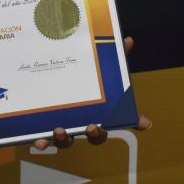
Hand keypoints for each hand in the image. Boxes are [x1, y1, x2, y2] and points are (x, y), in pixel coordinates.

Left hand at [31, 36, 152, 150]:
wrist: (42, 76)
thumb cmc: (75, 78)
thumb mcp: (92, 66)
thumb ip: (109, 57)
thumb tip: (126, 40)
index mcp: (96, 110)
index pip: (118, 117)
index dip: (133, 122)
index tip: (144, 123)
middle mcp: (81, 122)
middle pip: (94, 136)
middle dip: (95, 135)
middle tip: (92, 127)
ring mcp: (62, 127)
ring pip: (66, 141)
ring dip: (64, 139)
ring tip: (59, 130)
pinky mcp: (41, 129)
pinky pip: (42, 140)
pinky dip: (41, 143)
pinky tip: (39, 141)